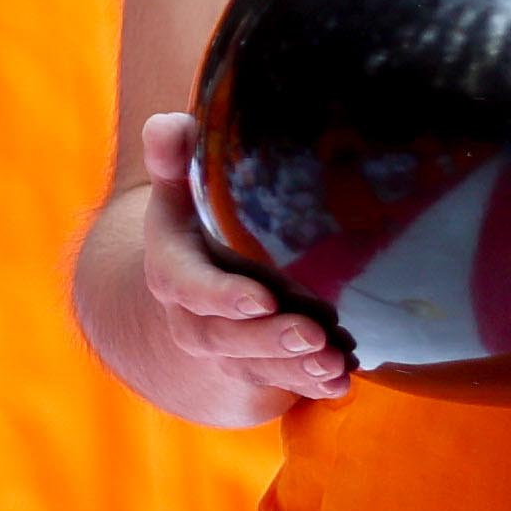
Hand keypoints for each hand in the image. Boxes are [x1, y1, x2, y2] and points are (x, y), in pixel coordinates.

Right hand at [129, 115, 351, 406]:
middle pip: (225, 338)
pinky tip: (342, 382)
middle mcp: (195, 317)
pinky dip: (311, 385)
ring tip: (335, 363)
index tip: (260, 298)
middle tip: (312, 334)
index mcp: (174, 269)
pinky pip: (281, 382)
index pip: (188, 286)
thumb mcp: (179, 187)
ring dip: (296, 369)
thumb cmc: (194, 218)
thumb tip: (168, 126)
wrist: (193, 277)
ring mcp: (228, 347)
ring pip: (256, 366)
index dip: (221, 296)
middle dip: (269, 340)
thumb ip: (175, 157)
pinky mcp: (258, 364)